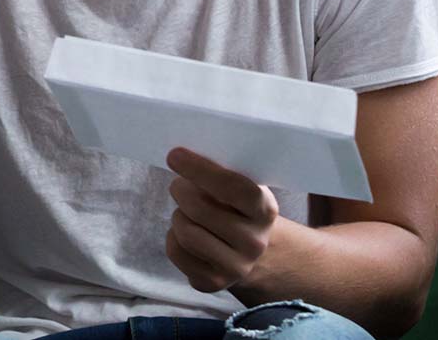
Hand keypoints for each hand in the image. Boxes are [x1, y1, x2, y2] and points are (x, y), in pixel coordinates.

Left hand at [164, 148, 278, 292]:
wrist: (251, 253)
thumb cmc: (236, 208)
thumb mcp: (240, 187)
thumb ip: (220, 173)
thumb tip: (182, 156)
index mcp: (265, 211)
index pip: (235, 188)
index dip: (201, 170)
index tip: (174, 155)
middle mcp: (255, 242)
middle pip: (199, 210)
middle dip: (180, 191)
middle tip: (178, 185)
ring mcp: (236, 267)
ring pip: (185, 232)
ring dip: (178, 215)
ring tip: (186, 211)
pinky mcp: (213, 283)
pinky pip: (175, 251)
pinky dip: (172, 236)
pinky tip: (185, 233)